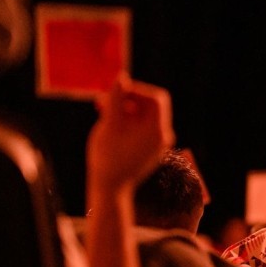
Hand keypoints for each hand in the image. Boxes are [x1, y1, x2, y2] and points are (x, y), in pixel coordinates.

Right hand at [87, 75, 173, 190]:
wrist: (110, 190)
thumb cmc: (107, 157)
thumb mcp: (110, 124)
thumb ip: (116, 99)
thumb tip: (121, 77)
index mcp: (158, 130)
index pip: (156, 98)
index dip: (136, 90)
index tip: (115, 92)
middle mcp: (163, 136)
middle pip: (150, 106)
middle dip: (127, 99)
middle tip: (103, 101)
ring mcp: (158, 144)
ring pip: (144, 117)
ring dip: (124, 110)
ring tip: (102, 111)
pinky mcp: (150, 150)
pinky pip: (142, 129)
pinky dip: (128, 123)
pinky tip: (109, 124)